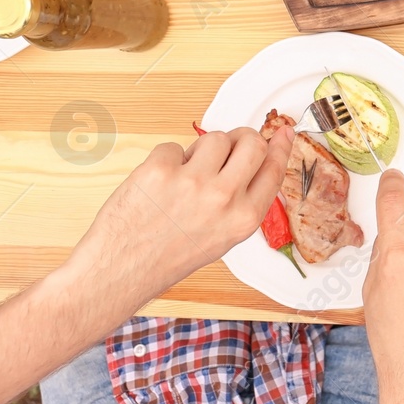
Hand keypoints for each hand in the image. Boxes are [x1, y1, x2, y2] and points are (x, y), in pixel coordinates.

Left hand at [67, 126, 291, 308]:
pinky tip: (159, 184)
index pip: (273, 169)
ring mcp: (192, 182)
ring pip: (215, 138)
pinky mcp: (160, 170)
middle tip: (228, 146)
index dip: (280, 147)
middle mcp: (224, 199)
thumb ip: (241, 201)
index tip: (282, 133)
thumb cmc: (167, 258)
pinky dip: (166, 160)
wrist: (120, 271)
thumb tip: (254, 161)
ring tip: (185, 174)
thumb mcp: (221, 237)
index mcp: (243, 219)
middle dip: (242, 138)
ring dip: (202, 150)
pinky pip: (174, 147)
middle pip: (251, 142)